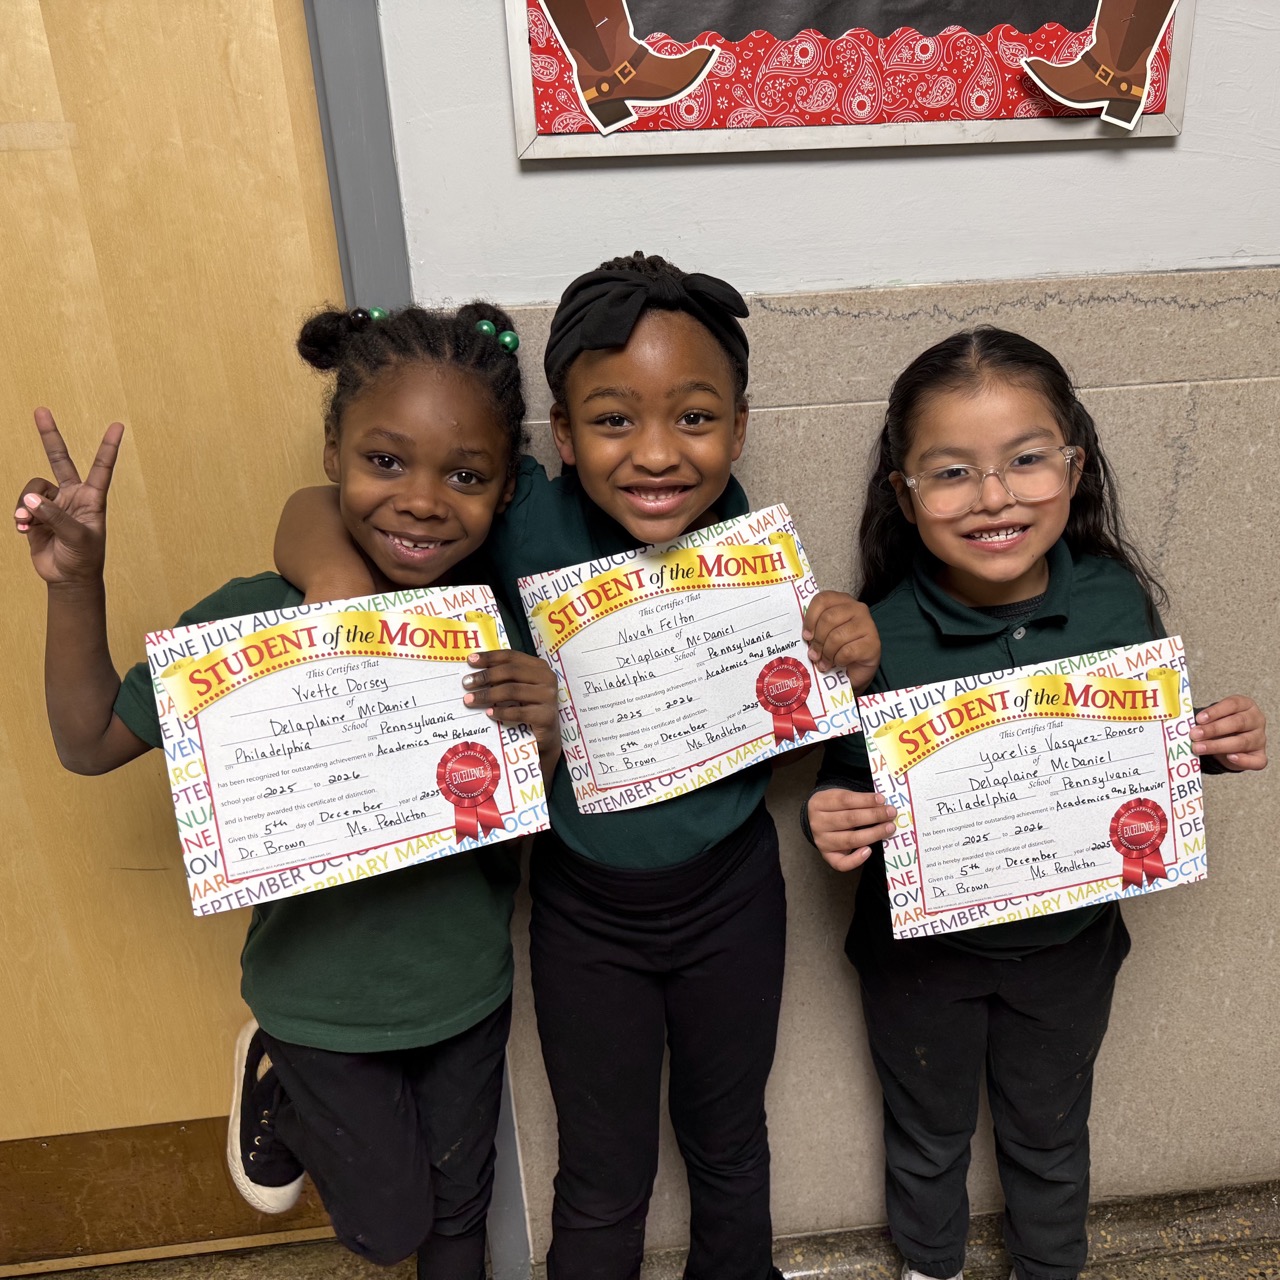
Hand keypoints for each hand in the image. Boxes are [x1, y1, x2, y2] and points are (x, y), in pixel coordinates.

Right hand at [15, 408, 122, 587]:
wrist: (68, 578)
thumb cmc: (84, 558)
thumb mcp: (78, 537)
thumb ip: (55, 516)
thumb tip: (30, 500)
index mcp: (92, 499)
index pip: (101, 467)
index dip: (108, 446)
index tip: (117, 425)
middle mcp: (72, 496)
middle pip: (59, 460)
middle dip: (49, 436)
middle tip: (41, 410)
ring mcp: (53, 504)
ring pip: (33, 488)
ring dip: (26, 504)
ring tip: (27, 522)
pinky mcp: (36, 515)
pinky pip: (21, 505)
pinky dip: (20, 516)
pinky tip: (25, 529)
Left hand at [462, 650, 561, 764]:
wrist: (547, 736)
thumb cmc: (529, 708)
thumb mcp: (520, 688)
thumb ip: (505, 678)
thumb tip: (475, 672)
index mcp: (539, 667)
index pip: (511, 656)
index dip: (490, 657)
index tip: (470, 661)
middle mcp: (547, 678)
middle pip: (510, 671)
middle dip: (485, 676)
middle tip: (466, 683)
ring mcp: (549, 697)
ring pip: (512, 690)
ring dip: (487, 695)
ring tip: (470, 700)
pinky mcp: (546, 716)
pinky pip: (518, 712)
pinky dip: (501, 712)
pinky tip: (488, 713)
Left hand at [802, 591, 879, 690]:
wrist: (857, 670)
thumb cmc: (838, 648)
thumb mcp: (824, 634)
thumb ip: (815, 628)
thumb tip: (806, 636)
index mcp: (842, 601)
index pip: (822, 600)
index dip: (810, 619)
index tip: (806, 636)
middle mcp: (858, 608)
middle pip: (828, 619)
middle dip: (818, 640)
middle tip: (814, 654)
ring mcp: (868, 624)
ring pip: (837, 637)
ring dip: (827, 654)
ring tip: (824, 663)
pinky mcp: (873, 642)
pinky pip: (847, 652)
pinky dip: (839, 660)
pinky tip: (839, 663)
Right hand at [808, 787, 896, 871]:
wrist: (819, 820)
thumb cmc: (835, 807)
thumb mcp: (839, 796)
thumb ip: (857, 799)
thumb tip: (882, 804)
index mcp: (819, 803)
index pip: (844, 800)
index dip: (865, 800)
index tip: (882, 799)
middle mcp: (817, 823)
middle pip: (849, 819)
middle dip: (874, 815)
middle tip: (891, 813)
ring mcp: (821, 841)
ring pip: (849, 840)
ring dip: (873, 834)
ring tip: (889, 828)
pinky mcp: (827, 856)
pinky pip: (841, 863)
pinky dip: (856, 859)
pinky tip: (869, 851)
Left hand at [1191, 696, 1266, 771]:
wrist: (1229, 741)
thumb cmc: (1220, 725)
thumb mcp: (1214, 718)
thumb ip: (1205, 720)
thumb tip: (1186, 726)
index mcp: (1246, 705)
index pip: (1233, 704)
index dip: (1215, 711)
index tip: (1198, 719)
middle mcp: (1256, 720)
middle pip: (1237, 723)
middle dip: (1213, 729)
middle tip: (1194, 735)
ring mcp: (1260, 738)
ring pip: (1242, 742)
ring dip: (1218, 746)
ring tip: (1199, 748)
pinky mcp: (1260, 755)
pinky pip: (1256, 760)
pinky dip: (1243, 760)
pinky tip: (1230, 757)